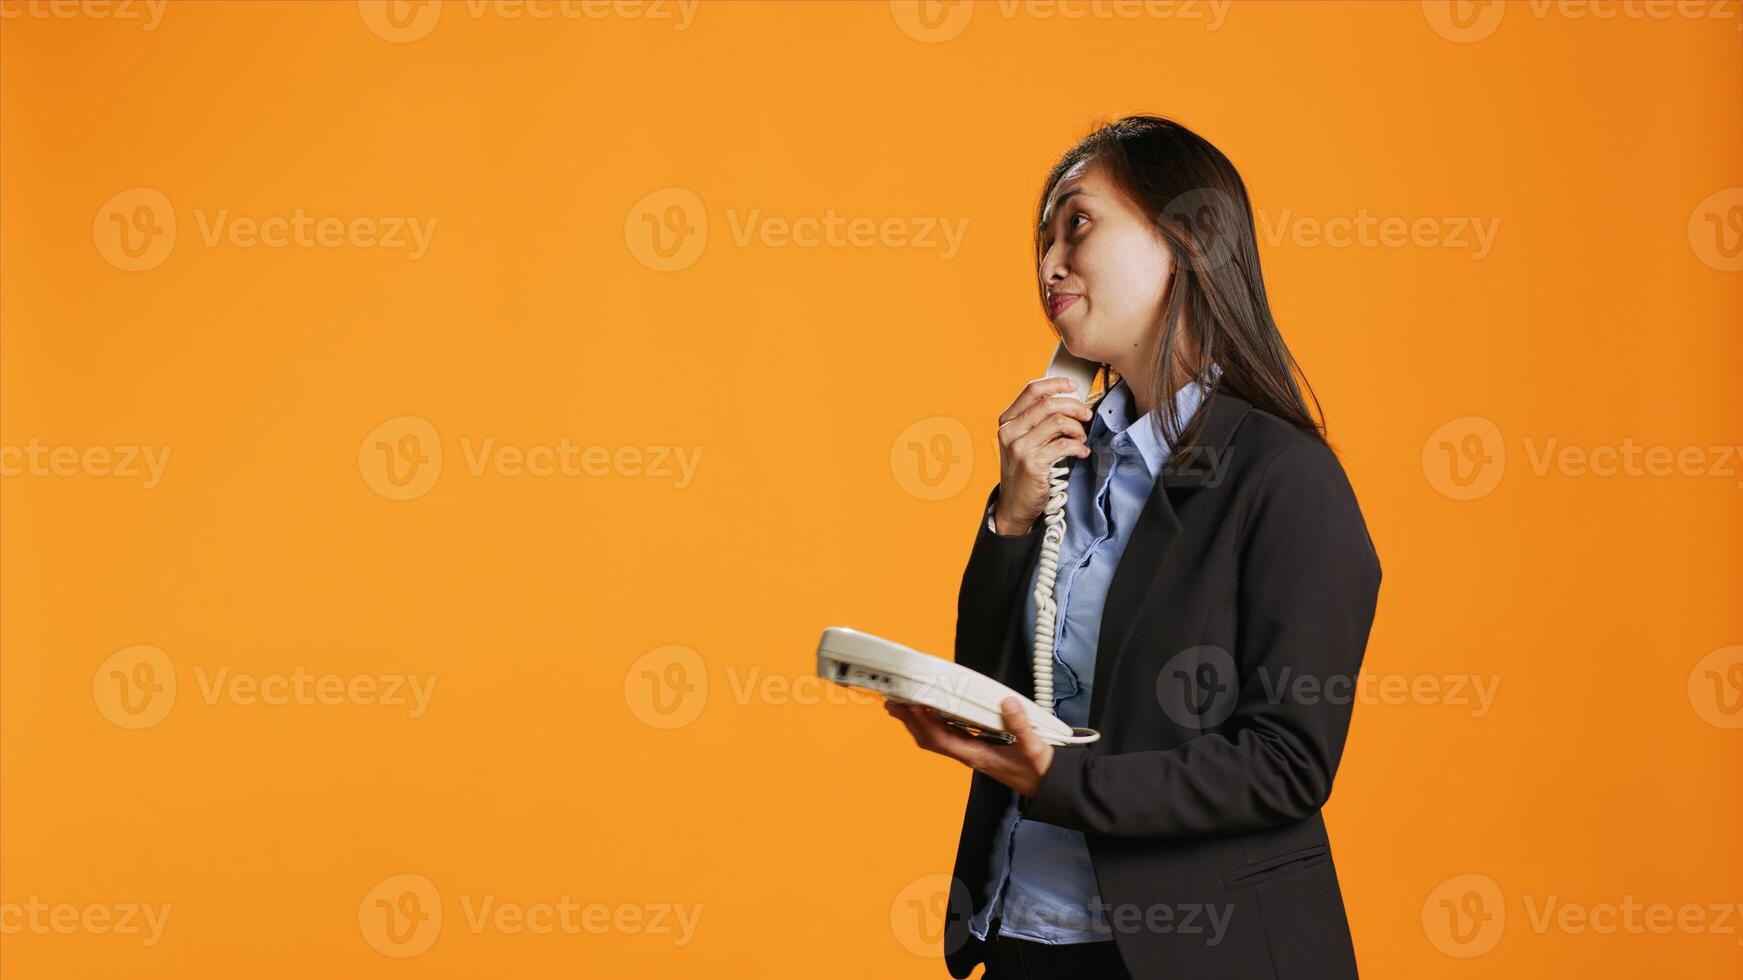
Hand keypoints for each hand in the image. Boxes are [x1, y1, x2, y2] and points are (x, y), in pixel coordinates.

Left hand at [884, 696, 1054, 797]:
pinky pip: (948, 735)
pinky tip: (931, 712)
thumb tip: (1007, 703)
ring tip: (904, 705)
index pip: (941, 739)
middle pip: (930, 739)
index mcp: (976, 755)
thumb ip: (1020, 725)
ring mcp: (970, 751)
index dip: (923, 722)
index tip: (911, 704)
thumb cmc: (1038, 770)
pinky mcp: (976, 746)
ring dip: (918, 722)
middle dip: (910, 722)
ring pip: (935, 738)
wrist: (1046, 785)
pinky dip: (934, 722)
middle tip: (894, 703)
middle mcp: (968, 754)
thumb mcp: (1033, 747)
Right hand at [994, 376, 1093, 533]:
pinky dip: (1078, 447)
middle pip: (1048, 403)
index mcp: (1007, 420)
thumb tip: (1068, 401)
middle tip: (1086, 415)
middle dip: (1074, 406)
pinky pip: (1063, 445)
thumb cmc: (1024, 470)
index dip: (1056, 383)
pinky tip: (1081, 452)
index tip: (1074, 386)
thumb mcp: (1023, 440)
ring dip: (1077, 429)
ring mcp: (1019, 448)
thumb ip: (1037, 420)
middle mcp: (1010, 431)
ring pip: (1057, 422)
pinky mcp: (1032, 464)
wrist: (1015, 504)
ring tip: (1081, 438)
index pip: (1032, 390)